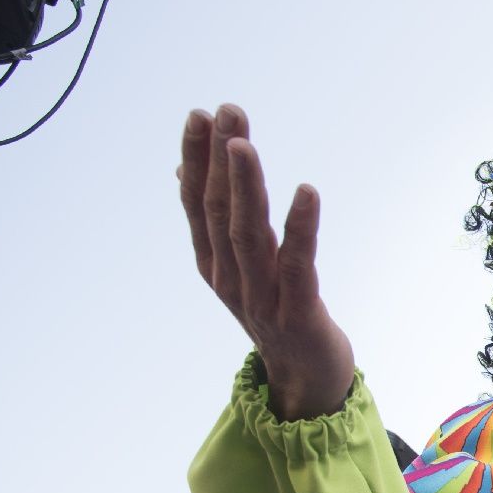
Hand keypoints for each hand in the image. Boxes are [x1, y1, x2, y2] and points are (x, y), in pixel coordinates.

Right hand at [179, 105, 354, 419]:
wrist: (309, 381)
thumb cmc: (279, 315)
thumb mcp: (240, 268)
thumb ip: (216, 224)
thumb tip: (184, 172)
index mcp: (214, 266)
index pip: (197, 204)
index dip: (196, 159)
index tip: (199, 114)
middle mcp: (230, 280)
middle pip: (219, 212)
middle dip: (219, 159)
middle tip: (226, 111)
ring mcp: (262, 299)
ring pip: (248, 235)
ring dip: (245, 186)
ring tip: (243, 143)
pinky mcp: (299, 314)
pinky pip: (298, 265)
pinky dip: (300, 227)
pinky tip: (306, 191)